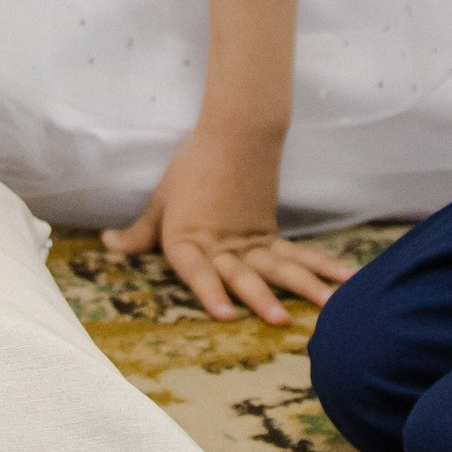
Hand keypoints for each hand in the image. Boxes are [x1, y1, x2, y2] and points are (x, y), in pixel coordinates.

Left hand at [102, 114, 350, 325]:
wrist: (234, 131)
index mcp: (189, 237)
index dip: (210, 291)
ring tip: (327, 305)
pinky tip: (342, 281)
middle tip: (280, 320)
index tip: (224, 314)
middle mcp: (221, 243)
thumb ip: (140, 232)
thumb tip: (108, 244)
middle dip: (262, 298)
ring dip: (303, 287)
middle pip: (243, 273)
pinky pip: (295, 254)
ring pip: (278, 266)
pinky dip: (319, 267)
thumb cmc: (191, 166)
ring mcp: (250, 239)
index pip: (198, 269)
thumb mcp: (161, 200)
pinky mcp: (269, 232)